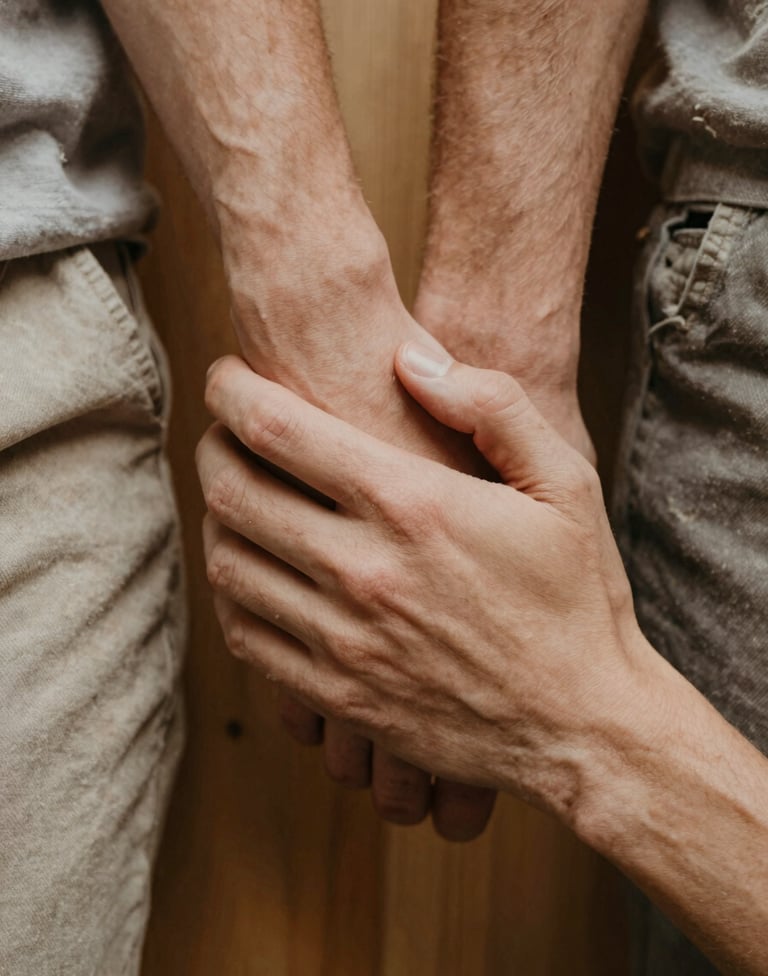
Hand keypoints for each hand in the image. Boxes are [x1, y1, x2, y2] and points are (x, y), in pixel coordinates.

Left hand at [197, 342, 648, 819]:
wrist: (582, 726)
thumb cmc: (577, 597)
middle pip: (234, 490)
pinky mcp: (337, 695)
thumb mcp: (565, 483)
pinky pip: (246, 635)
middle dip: (211, 445)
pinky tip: (251, 573)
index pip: (277, 429)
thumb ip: (492, 406)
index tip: (225, 375)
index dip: (232, 390)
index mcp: (412, 504)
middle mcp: (364, 569)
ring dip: (214, 517)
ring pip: (229, 563)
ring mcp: (344, 638)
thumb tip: (408, 357)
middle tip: (219, 432)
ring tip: (231, 497)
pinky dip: (230, 594)